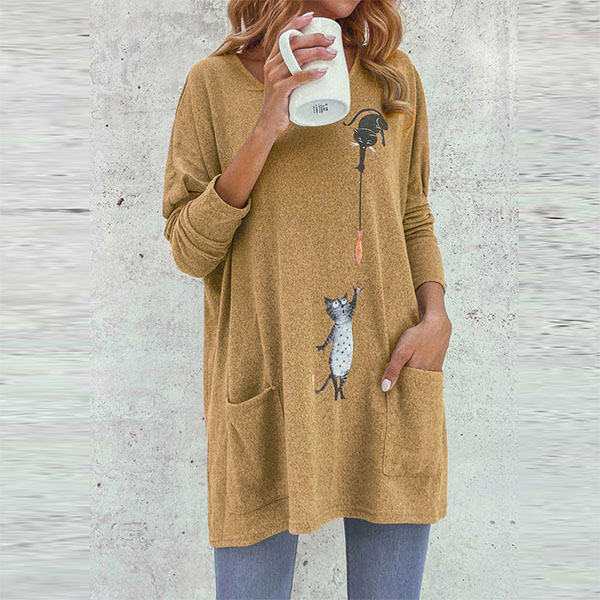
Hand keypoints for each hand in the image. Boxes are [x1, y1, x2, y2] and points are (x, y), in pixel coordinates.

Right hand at [254, 12, 337, 138]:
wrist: (269, 124)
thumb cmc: (282, 103)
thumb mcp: (287, 82)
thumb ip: (296, 72)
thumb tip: (321, 65)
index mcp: (271, 60)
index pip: (282, 35)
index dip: (296, 23)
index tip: (312, 17)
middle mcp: (271, 65)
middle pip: (294, 43)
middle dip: (315, 38)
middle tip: (331, 40)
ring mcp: (274, 77)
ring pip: (297, 57)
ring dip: (318, 53)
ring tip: (332, 55)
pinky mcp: (279, 90)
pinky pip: (297, 78)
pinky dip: (311, 73)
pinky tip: (322, 71)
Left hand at [380, 313, 451, 391]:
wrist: (437, 323)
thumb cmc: (419, 336)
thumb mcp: (402, 352)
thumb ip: (393, 369)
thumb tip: (385, 387)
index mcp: (419, 374)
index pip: (406, 390)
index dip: (397, 389)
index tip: (388, 389)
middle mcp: (427, 374)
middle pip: (413, 384)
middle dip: (403, 383)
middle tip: (394, 378)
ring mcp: (433, 368)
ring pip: (419, 377)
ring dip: (410, 375)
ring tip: (403, 370)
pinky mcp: (436, 362)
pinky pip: (425, 370)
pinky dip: (418, 369)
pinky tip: (413, 363)